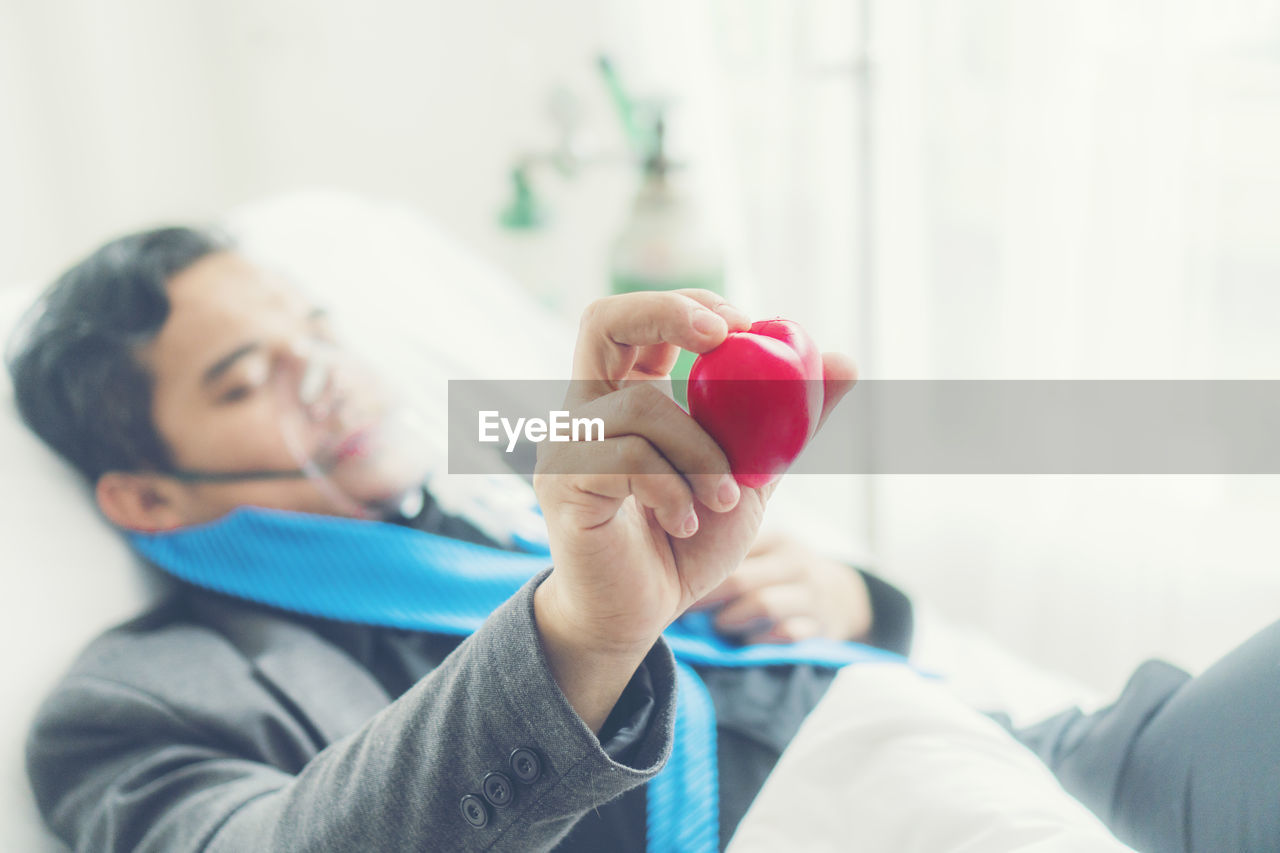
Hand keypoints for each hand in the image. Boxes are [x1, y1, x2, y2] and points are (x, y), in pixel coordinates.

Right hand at [532, 290, 856, 729]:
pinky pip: (628, 459)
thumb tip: (845, 361)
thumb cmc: (686, 541)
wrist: (641, 613)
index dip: (687, 306)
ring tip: (722, 500)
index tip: (746, 325)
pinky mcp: (563, 484)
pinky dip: (674, 489)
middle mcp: (586, 409)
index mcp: (624, 394)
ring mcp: (566, 444)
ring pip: (641, 408)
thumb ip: (789, 420)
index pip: (639, 319)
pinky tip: (685, 522)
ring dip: (703, 453)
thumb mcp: (751, 474)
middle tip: (726, 335)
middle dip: (667, 313)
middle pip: (603, 320)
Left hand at [690, 532, 873, 643]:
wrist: (846, 599)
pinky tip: (746, 643)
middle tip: (687, 612)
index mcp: (779, 542)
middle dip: (709, 600)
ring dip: (732, 621)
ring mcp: (811, 597)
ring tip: (719, 626)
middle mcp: (797, 565)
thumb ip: (736, 555)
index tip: (679, 583)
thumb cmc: (787, 575)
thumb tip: (682, 570)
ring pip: (762, 606)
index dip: (701, 569)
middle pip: (742, 581)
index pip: (733, 550)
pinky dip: (760, 641)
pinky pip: (784, 635)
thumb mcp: (771, 552)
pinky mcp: (820, 628)